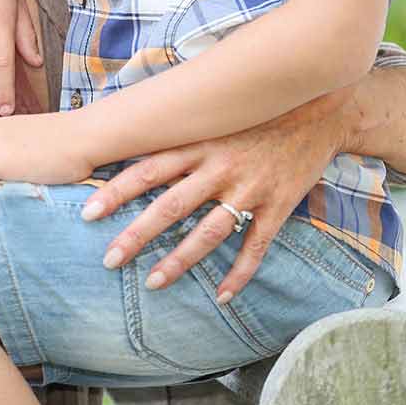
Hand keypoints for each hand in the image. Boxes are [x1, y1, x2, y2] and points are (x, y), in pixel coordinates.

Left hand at [80, 86, 352, 302]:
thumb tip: (124, 136)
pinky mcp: (279, 205)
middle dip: (137, 235)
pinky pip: (256, 246)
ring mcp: (250, 188)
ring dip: (180, 261)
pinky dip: (240, 274)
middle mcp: (219, 166)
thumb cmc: (251, 112)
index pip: (147, 169)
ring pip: (209, 232)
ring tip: (153, 283)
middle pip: (171, 206)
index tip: (86, 212)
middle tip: (109, 260)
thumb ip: (175, 131)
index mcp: (197, 143)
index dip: (116, 191)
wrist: (318, 108)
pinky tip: (222, 296)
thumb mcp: (210, 114)